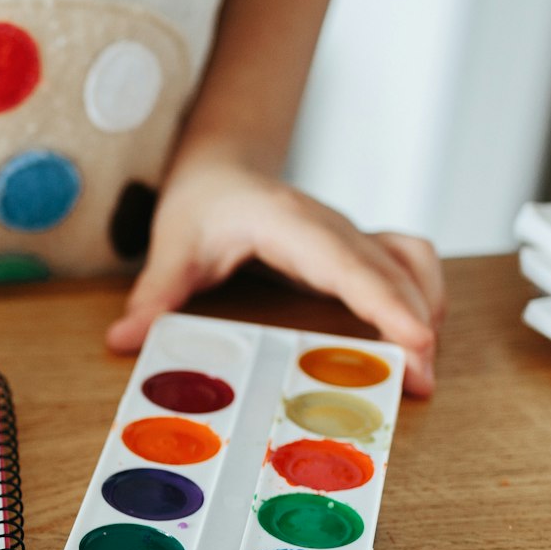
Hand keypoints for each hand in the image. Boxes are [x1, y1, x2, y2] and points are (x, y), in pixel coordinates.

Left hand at [106, 157, 444, 394]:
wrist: (220, 167)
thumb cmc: (201, 202)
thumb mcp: (171, 245)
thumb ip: (154, 293)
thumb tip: (123, 339)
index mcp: (289, 223)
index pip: (348, 263)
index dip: (386, 301)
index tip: (417, 338)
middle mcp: (330, 226)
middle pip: (391, 269)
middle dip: (415, 323)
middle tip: (423, 383)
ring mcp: (348, 235)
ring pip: (410, 261)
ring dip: (427, 306)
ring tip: (424, 368)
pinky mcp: (354, 247)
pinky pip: (404, 265)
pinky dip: (418, 296)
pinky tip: (414, 339)